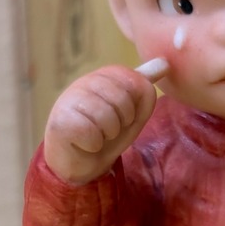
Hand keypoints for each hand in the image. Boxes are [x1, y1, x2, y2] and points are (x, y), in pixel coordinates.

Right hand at [43, 65, 158, 185]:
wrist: (81, 162)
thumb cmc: (107, 134)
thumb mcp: (133, 113)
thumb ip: (145, 90)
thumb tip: (165, 64)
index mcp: (105, 76)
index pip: (137, 82)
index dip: (135, 107)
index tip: (124, 117)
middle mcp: (85, 81)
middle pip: (123, 100)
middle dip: (122, 122)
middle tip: (109, 129)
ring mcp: (69, 98)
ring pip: (107, 117)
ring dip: (107, 135)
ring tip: (97, 136)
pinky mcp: (59, 119)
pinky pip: (91, 133)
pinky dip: (92, 145)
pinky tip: (83, 143)